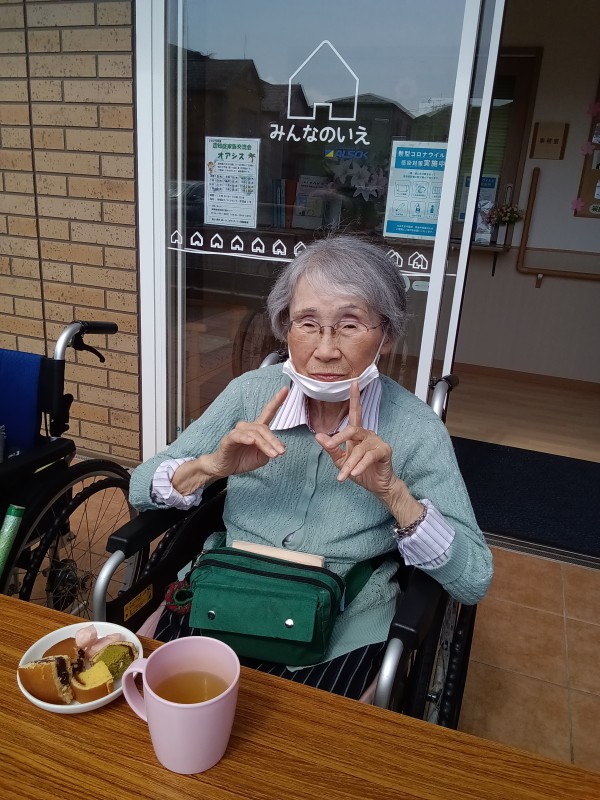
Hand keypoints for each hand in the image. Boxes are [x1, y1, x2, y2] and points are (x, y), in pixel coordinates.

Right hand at [172, 387, 287, 494]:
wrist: (225, 468)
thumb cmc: (243, 459)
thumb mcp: (261, 458)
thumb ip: (268, 451)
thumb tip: (278, 447)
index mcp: (257, 429)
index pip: (268, 412)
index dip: (276, 401)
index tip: (285, 389)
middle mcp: (247, 427)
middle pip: (263, 429)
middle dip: (274, 441)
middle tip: (282, 452)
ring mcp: (237, 432)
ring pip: (254, 434)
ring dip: (265, 444)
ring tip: (273, 454)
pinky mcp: (228, 440)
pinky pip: (237, 436)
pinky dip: (245, 438)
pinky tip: (252, 441)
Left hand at [315, 381, 395, 496]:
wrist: (377, 486)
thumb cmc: (360, 472)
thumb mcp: (341, 461)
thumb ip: (331, 449)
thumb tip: (318, 436)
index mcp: (358, 433)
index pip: (355, 413)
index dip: (354, 398)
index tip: (353, 382)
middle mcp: (368, 434)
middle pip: (352, 429)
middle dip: (339, 438)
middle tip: (329, 446)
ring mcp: (377, 441)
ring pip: (359, 449)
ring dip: (349, 463)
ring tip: (342, 476)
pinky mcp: (384, 451)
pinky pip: (369, 456)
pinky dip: (360, 466)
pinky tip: (354, 474)